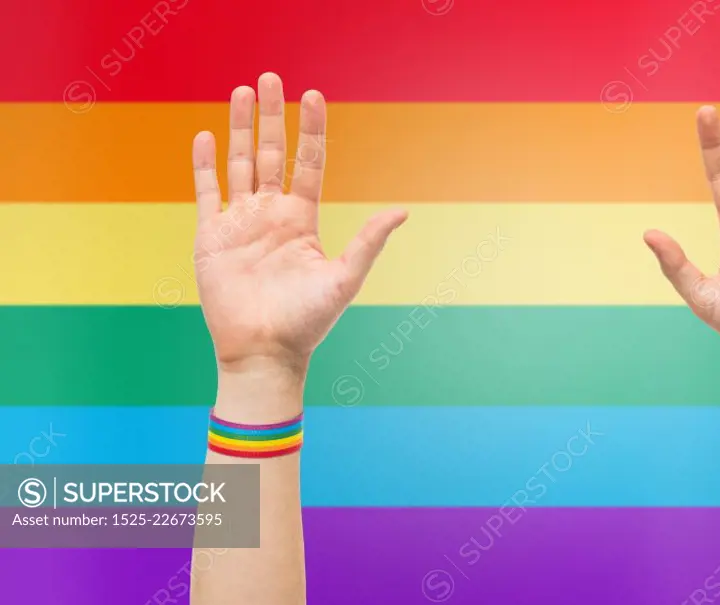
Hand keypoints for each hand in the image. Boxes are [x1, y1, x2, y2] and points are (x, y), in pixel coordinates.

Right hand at [191, 73, 406, 371]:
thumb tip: (403, 210)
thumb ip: (368, 242)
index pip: (308, 163)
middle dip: (270, 116)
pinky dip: (205, 165)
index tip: (313, 96)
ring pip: (239, 164)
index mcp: (302, 220)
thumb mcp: (345, 278)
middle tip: (271, 77)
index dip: (311, 130)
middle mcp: (271, 215)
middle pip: (270, 153)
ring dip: (239, 128)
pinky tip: (207, 136)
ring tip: (241, 92)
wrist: (264, 352)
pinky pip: (208, 192)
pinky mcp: (211, 236)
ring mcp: (241, 223)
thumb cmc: (307, 322)